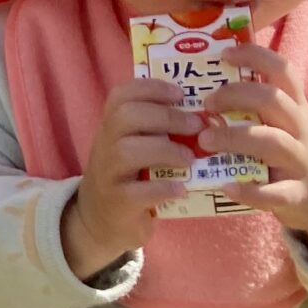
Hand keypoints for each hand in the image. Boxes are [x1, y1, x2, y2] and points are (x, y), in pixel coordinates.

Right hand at [60, 77, 203, 280]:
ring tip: (190, 159)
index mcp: (112, 126)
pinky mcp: (116, 202)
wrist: (101, 219)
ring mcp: (108, 174)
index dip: (152, 88)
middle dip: (166, 117)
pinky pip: (136, 192)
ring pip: (127, 151)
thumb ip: (159, 128)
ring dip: (165, 151)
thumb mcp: (136, 145)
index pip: (122, 94)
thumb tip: (207, 111)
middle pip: (125, 117)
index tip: (180, 94)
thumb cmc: (131, 175)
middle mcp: (105, 145)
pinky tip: (182, 188)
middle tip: (196, 126)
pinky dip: (163, 188)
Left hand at [200, 42, 307, 266]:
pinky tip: (227, 187)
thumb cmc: (302, 154)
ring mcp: (303, 162)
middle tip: (206, 104)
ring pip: (273, 142)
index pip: (283, 72)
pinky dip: (251, 191)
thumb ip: (261, 109)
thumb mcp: (292, 125)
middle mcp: (302, 130)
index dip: (256, 57)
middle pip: (274, 101)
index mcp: (297, 109)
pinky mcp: (300, 194)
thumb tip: (207, 88)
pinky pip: (277, 193)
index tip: (226, 53)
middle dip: (236, 96)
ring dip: (235, 138)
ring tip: (204, 141)